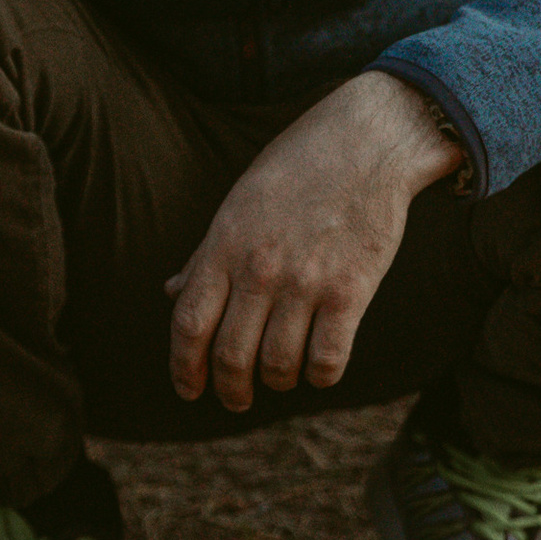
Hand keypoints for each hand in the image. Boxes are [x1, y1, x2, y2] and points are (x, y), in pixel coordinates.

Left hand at [167, 72, 463, 412]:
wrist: (369, 140)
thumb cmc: (300, 167)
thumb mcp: (240, 202)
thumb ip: (207, 253)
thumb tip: (171, 291)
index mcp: (224, 244)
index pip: (188, 323)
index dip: (183, 367)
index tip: (189, 389)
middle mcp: (259, 268)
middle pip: (230, 355)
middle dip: (230, 389)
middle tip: (236, 399)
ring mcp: (305, 282)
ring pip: (278, 365)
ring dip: (276, 382)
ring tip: (280, 379)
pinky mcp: (350, 290)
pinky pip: (327, 359)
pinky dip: (319, 376)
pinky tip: (319, 369)